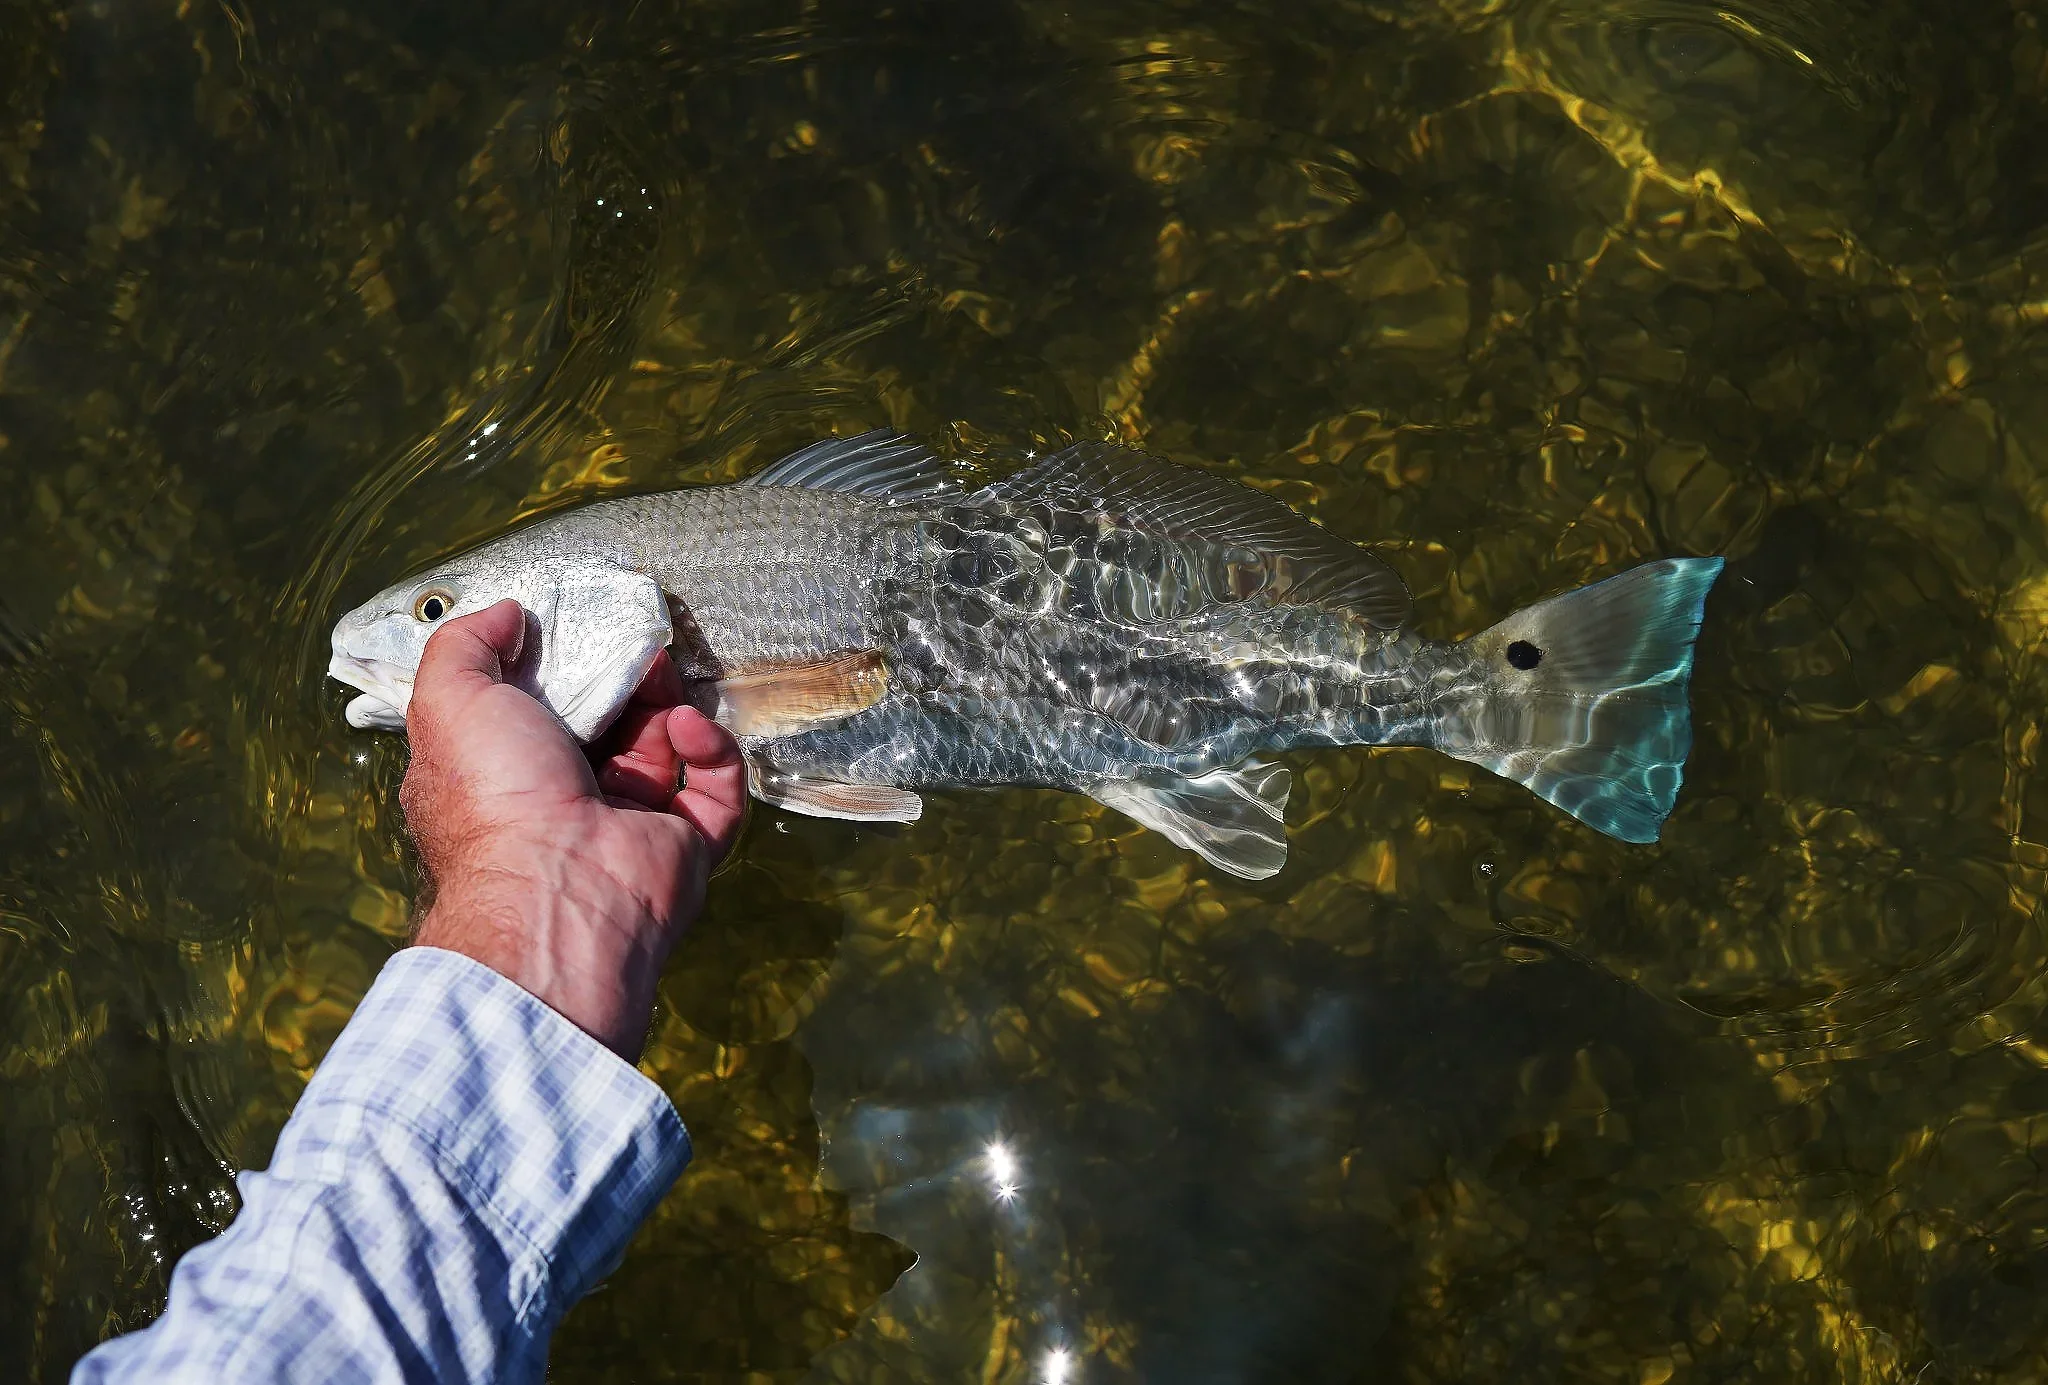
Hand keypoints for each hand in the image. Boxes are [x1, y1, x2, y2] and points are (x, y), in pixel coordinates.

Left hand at [398, 598, 744, 1057]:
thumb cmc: (493, 798)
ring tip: (659, 679)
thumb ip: (464, 644)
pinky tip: (688, 728)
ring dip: (667, 702)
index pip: (541, 706)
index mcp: (508, 771)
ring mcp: (631, 821)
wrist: (556, 887)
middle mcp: (569, 798)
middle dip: (626, 676)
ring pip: (667, 743)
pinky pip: (715, 785)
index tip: (578, 627)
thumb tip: (508, 612)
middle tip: (633, 645)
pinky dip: (709, 749)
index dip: (562, 663)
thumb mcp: (448, 700)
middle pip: (612, 718)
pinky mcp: (687, 841)